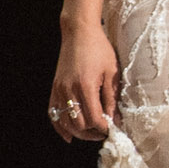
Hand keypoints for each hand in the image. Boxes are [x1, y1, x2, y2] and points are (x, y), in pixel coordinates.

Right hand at [48, 21, 116, 143]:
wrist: (79, 32)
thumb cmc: (99, 48)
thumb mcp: (111, 72)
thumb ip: (111, 98)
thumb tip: (115, 119)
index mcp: (85, 86)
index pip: (94, 119)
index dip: (104, 128)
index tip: (113, 129)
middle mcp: (69, 90)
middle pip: (78, 125)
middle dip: (92, 133)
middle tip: (104, 131)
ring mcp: (59, 90)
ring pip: (65, 122)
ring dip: (79, 132)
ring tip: (92, 132)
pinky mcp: (55, 88)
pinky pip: (53, 113)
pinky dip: (60, 126)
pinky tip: (68, 135)